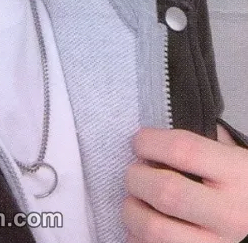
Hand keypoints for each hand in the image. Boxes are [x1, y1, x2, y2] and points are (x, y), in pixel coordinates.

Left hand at [123, 126, 247, 242]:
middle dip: (137, 177)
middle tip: (134, 173)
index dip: (151, 142)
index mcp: (236, 174)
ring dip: (132, 212)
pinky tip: (143, 226)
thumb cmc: (238, 185)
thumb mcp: (230, 156)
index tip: (139, 142)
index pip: (183, 150)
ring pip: (155, 230)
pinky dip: (137, 238)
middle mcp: (228, 213)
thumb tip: (154, 138)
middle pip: (166, 192)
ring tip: (135, 202)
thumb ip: (198, 143)